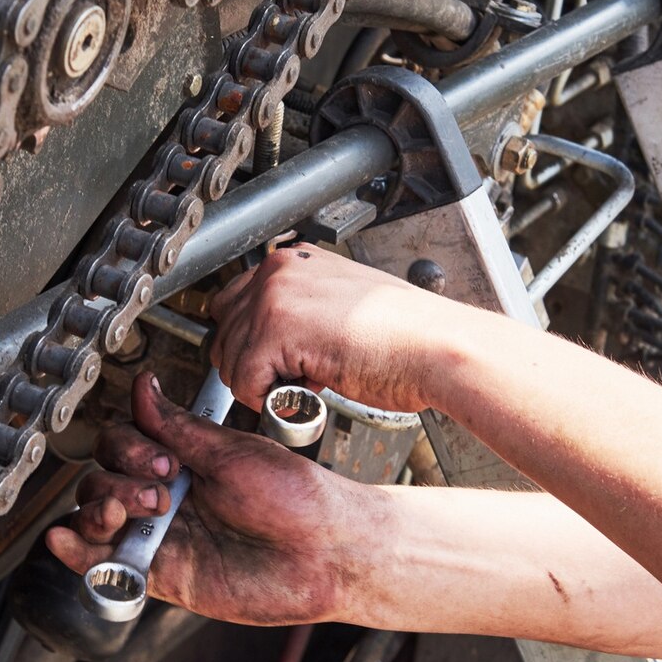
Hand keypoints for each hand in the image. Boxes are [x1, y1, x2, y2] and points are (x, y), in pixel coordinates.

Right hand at [45, 373, 384, 625]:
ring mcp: (163, 537)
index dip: (129, 447)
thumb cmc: (296, 500)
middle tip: (161, 490)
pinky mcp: (163, 576)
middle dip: (117, 479)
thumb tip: (144, 387)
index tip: (162, 458)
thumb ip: (177, 428)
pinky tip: (66, 539)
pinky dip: (78, 553)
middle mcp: (167, 499)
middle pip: (102, 478)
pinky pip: (106, 567)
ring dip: (97, 510)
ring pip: (97, 519)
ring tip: (126, 512)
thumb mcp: (231, 452)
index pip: (123, 444)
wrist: (326, 552)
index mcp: (184, 462)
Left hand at [209, 244, 465, 412]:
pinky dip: (269, 400)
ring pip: (230, 358)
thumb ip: (302, 310)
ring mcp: (274, 296)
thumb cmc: (406, 336)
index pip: (235, 303)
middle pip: (223, 330)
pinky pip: (244, 381)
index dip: (252, 343)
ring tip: (310, 381)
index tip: (280, 363)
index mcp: (294, 261)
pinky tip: (309, 389)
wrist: (438, 348)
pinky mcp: (276, 329)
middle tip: (295, 377)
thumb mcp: (342, 306)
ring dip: (262, 383)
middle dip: (249, 363)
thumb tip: (270, 340)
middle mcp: (279, 271)